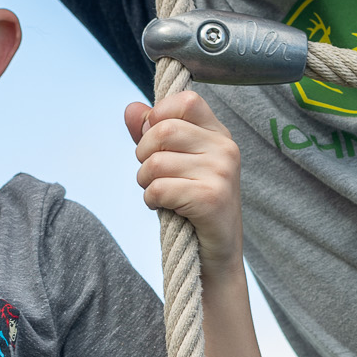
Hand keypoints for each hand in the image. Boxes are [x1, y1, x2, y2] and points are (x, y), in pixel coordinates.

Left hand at [127, 90, 244, 276]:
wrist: (215, 255)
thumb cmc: (191, 205)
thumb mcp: (172, 163)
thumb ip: (150, 133)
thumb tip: (131, 108)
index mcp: (218, 133)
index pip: (185, 101)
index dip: (158, 117)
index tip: (156, 142)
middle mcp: (225, 148)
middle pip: (163, 130)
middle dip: (143, 155)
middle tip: (152, 176)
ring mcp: (222, 173)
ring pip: (156, 162)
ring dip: (146, 183)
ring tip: (161, 195)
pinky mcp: (212, 199)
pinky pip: (160, 189)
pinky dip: (152, 201)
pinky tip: (166, 208)